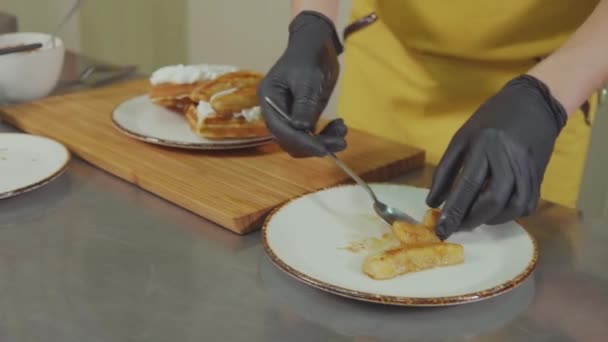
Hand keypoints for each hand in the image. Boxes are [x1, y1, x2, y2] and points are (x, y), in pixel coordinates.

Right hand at [258, 11, 346, 156]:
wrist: (317, 44)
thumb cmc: (309, 56)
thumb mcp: (308, 79)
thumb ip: (304, 104)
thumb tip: (301, 129)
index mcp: (270, 99)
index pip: (281, 129)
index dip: (301, 142)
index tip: (323, 149)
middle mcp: (276, 111)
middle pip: (290, 140)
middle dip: (315, 145)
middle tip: (341, 142)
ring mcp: (290, 115)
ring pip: (302, 140)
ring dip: (323, 141)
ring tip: (343, 131)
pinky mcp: (303, 116)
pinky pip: (312, 134)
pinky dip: (326, 134)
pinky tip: (340, 125)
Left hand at [426, 75, 567, 239]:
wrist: (532, 104)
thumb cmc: (490, 120)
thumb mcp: (461, 138)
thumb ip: (445, 170)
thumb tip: (433, 202)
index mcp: (484, 145)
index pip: (467, 185)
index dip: (454, 211)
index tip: (442, 230)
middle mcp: (508, 158)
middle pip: (493, 199)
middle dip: (473, 219)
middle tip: (458, 226)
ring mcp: (527, 168)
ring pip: (513, 205)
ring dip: (492, 219)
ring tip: (475, 218)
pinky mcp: (539, 175)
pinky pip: (528, 204)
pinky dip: (510, 214)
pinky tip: (496, 212)